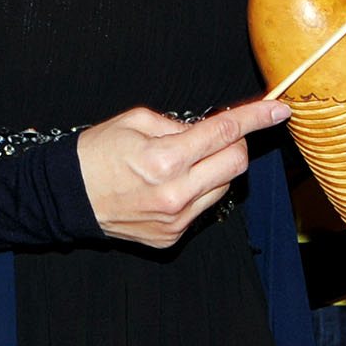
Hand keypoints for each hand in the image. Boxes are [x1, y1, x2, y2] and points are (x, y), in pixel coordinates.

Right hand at [76, 98, 290, 248]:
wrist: (67, 197)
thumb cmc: (95, 154)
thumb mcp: (133, 121)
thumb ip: (178, 124)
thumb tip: (209, 130)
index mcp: (164, 159)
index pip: (224, 132)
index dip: (255, 118)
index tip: (278, 110)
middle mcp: (176, 193)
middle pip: (235, 162)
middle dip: (233, 144)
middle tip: (213, 137)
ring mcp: (176, 219)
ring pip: (224, 187)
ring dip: (213, 170)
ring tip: (181, 165)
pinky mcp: (172, 235)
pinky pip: (203, 208)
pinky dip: (196, 192)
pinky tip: (168, 187)